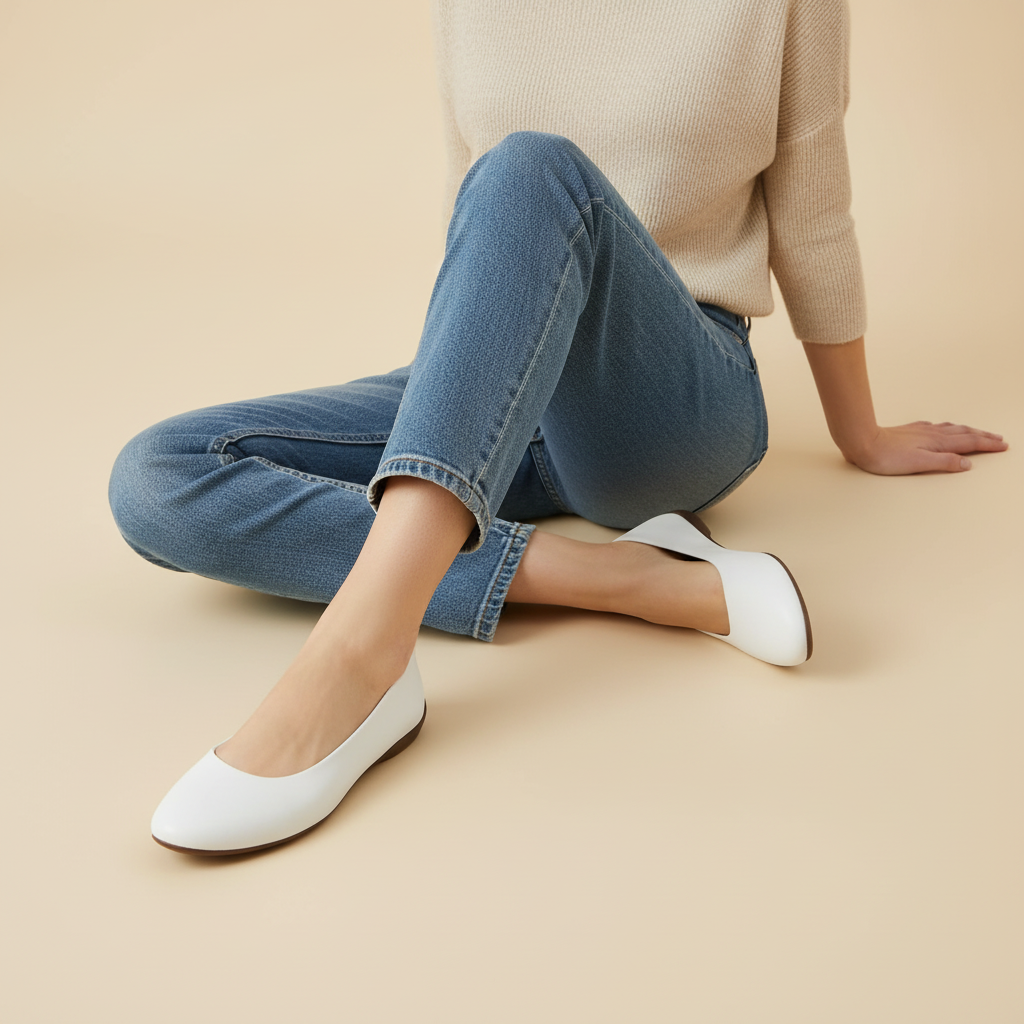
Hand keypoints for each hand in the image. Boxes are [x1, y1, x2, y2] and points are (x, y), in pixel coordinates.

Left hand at [844, 421, 1008, 475]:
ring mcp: (921, 431)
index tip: (1003, 445)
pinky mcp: (910, 430)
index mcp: (937, 443)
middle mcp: (932, 434)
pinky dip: (947, 428)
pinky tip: (943, 428)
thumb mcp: (918, 464)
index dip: (988, 444)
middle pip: (964, 433)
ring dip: (968, 430)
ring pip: (951, 428)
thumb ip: (943, 463)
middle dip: (983, 436)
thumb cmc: (886, 457)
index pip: (969, 442)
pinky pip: (936, 427)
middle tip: (999, 438)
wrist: (863, 441)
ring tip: (978, 432)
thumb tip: (967, 464)